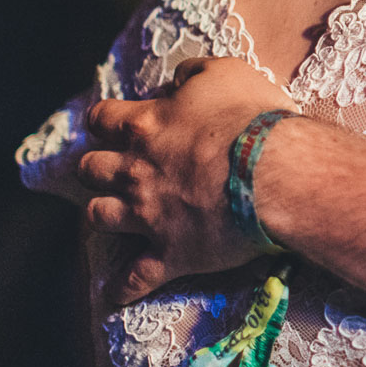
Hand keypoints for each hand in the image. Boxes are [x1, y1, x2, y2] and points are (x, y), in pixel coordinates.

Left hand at [78, 57, 296, 303]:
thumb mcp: (225, 72)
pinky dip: (123, 287)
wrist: (274, 173)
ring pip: (99, 217)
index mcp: (145, 126)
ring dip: (102, 214)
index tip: (111, 123)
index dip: (104, 120)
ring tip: (111, 215)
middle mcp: (135, 171)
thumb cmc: (253, 117)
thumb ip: (192, 73)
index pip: (102, 118)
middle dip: (97, 167)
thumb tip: (176, 80)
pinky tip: (116, 294)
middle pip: (91, 169)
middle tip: (112, 168)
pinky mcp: (170, 253)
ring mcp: (148, 216)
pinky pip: (135, 279)